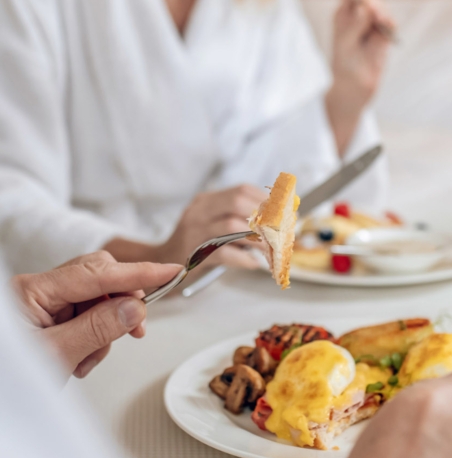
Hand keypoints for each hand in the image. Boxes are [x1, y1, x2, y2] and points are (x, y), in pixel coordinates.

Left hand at [12, 251, 182, 380]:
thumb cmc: (6, 382)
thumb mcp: (55, 356)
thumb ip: (97, 329)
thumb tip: (134, 308)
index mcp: (32, 291)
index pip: (96, 273)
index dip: (138, 272)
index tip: (170, 272)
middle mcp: (38, 291)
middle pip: (99, 278)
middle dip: (122, 302)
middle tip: (136, 328)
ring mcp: (44, 303)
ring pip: (97, 298)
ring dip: (105, 328)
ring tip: (89, 358)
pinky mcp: (49, 317)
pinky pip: (87, 315)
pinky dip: (94, 336)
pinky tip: (81, 358)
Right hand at [105, 185, 266, 268]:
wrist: (159, 267)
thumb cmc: (195, 248)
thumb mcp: (214, 225)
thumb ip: (239, 220)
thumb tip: (279, 222)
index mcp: (207, 201)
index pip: (242, 190)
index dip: (268, 201)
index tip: (286, 213)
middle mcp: (199, 211)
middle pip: (238, 202)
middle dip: (266, 216)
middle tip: (282, 231)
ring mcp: (194, 232)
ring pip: (232, 226)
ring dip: (259, 238)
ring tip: (273, 249)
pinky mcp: (193, 255)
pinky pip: (223, 253)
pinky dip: (243, 258)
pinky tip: (254, 264)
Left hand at [326, 0, 393, 154]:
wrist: (354, 87)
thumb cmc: (344, 66)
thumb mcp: (345, 44)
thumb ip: (354, 25)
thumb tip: (364, 7)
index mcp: (343, 17)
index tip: (364, 3)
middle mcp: (357, 19)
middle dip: (374, 3)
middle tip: (376, 14)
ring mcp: (371, 27)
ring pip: (381, 9)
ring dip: (383, 13)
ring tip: (382, 22)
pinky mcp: (382, 37)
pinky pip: (390, 24)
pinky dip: (390, 24)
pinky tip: (388, 28)